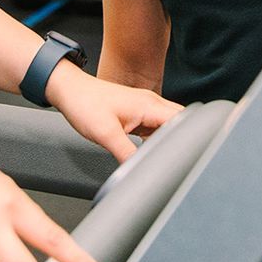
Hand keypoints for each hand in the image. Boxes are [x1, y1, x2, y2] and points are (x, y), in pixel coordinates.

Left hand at [47, 65, 181, 161]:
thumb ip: (127, 154)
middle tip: (182, 160)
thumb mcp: (105, 135)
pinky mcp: (137, 112)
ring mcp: (145, 107)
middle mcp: (151, 103)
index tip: (191, 155)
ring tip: (168, 158)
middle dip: (185, 139)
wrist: (69, 91)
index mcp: (149, 105)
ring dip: (171, 139)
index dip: (191, 138)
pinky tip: (153, 150)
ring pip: (169, 124)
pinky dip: (159, 138)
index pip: (184, 121)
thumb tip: (140, 170)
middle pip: (181, 121)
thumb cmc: (84, 104)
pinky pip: (156, 126)